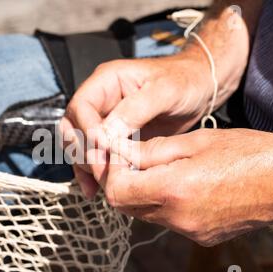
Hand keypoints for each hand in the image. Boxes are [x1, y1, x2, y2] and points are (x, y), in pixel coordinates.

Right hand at [60, 53, 212, 197]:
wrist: (200, 88)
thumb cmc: (184, 81)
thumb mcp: (164, 90)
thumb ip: (135, 109)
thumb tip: (106, 134)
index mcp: (107, 81)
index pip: (80, 106)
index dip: (86, 130)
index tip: (102, 149)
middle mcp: (100, 100)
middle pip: (72, 127)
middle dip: (82, 150)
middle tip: (100, 171)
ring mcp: (105, 120)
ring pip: (79, 144)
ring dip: (84, 165)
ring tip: (97, 185)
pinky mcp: (113, 137)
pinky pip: (94, 155)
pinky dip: (92, 172)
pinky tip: (95, 189)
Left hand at [103, 129, 272, 245]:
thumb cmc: (248, 152)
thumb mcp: (196, 141)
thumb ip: (152, 151)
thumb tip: (120, 152)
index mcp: (175, 190)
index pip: (117, 191)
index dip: (111, 171)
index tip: (117, 153)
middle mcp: (179, 218)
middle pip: (126, 206)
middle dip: (121, 182)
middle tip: (132, 158)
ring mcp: (190, 231)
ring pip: (146, 213)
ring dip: (142, 192)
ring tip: (160, 167)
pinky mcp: (201, 237)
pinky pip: (168, 221)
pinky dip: (163, 203)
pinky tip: (181, 183)